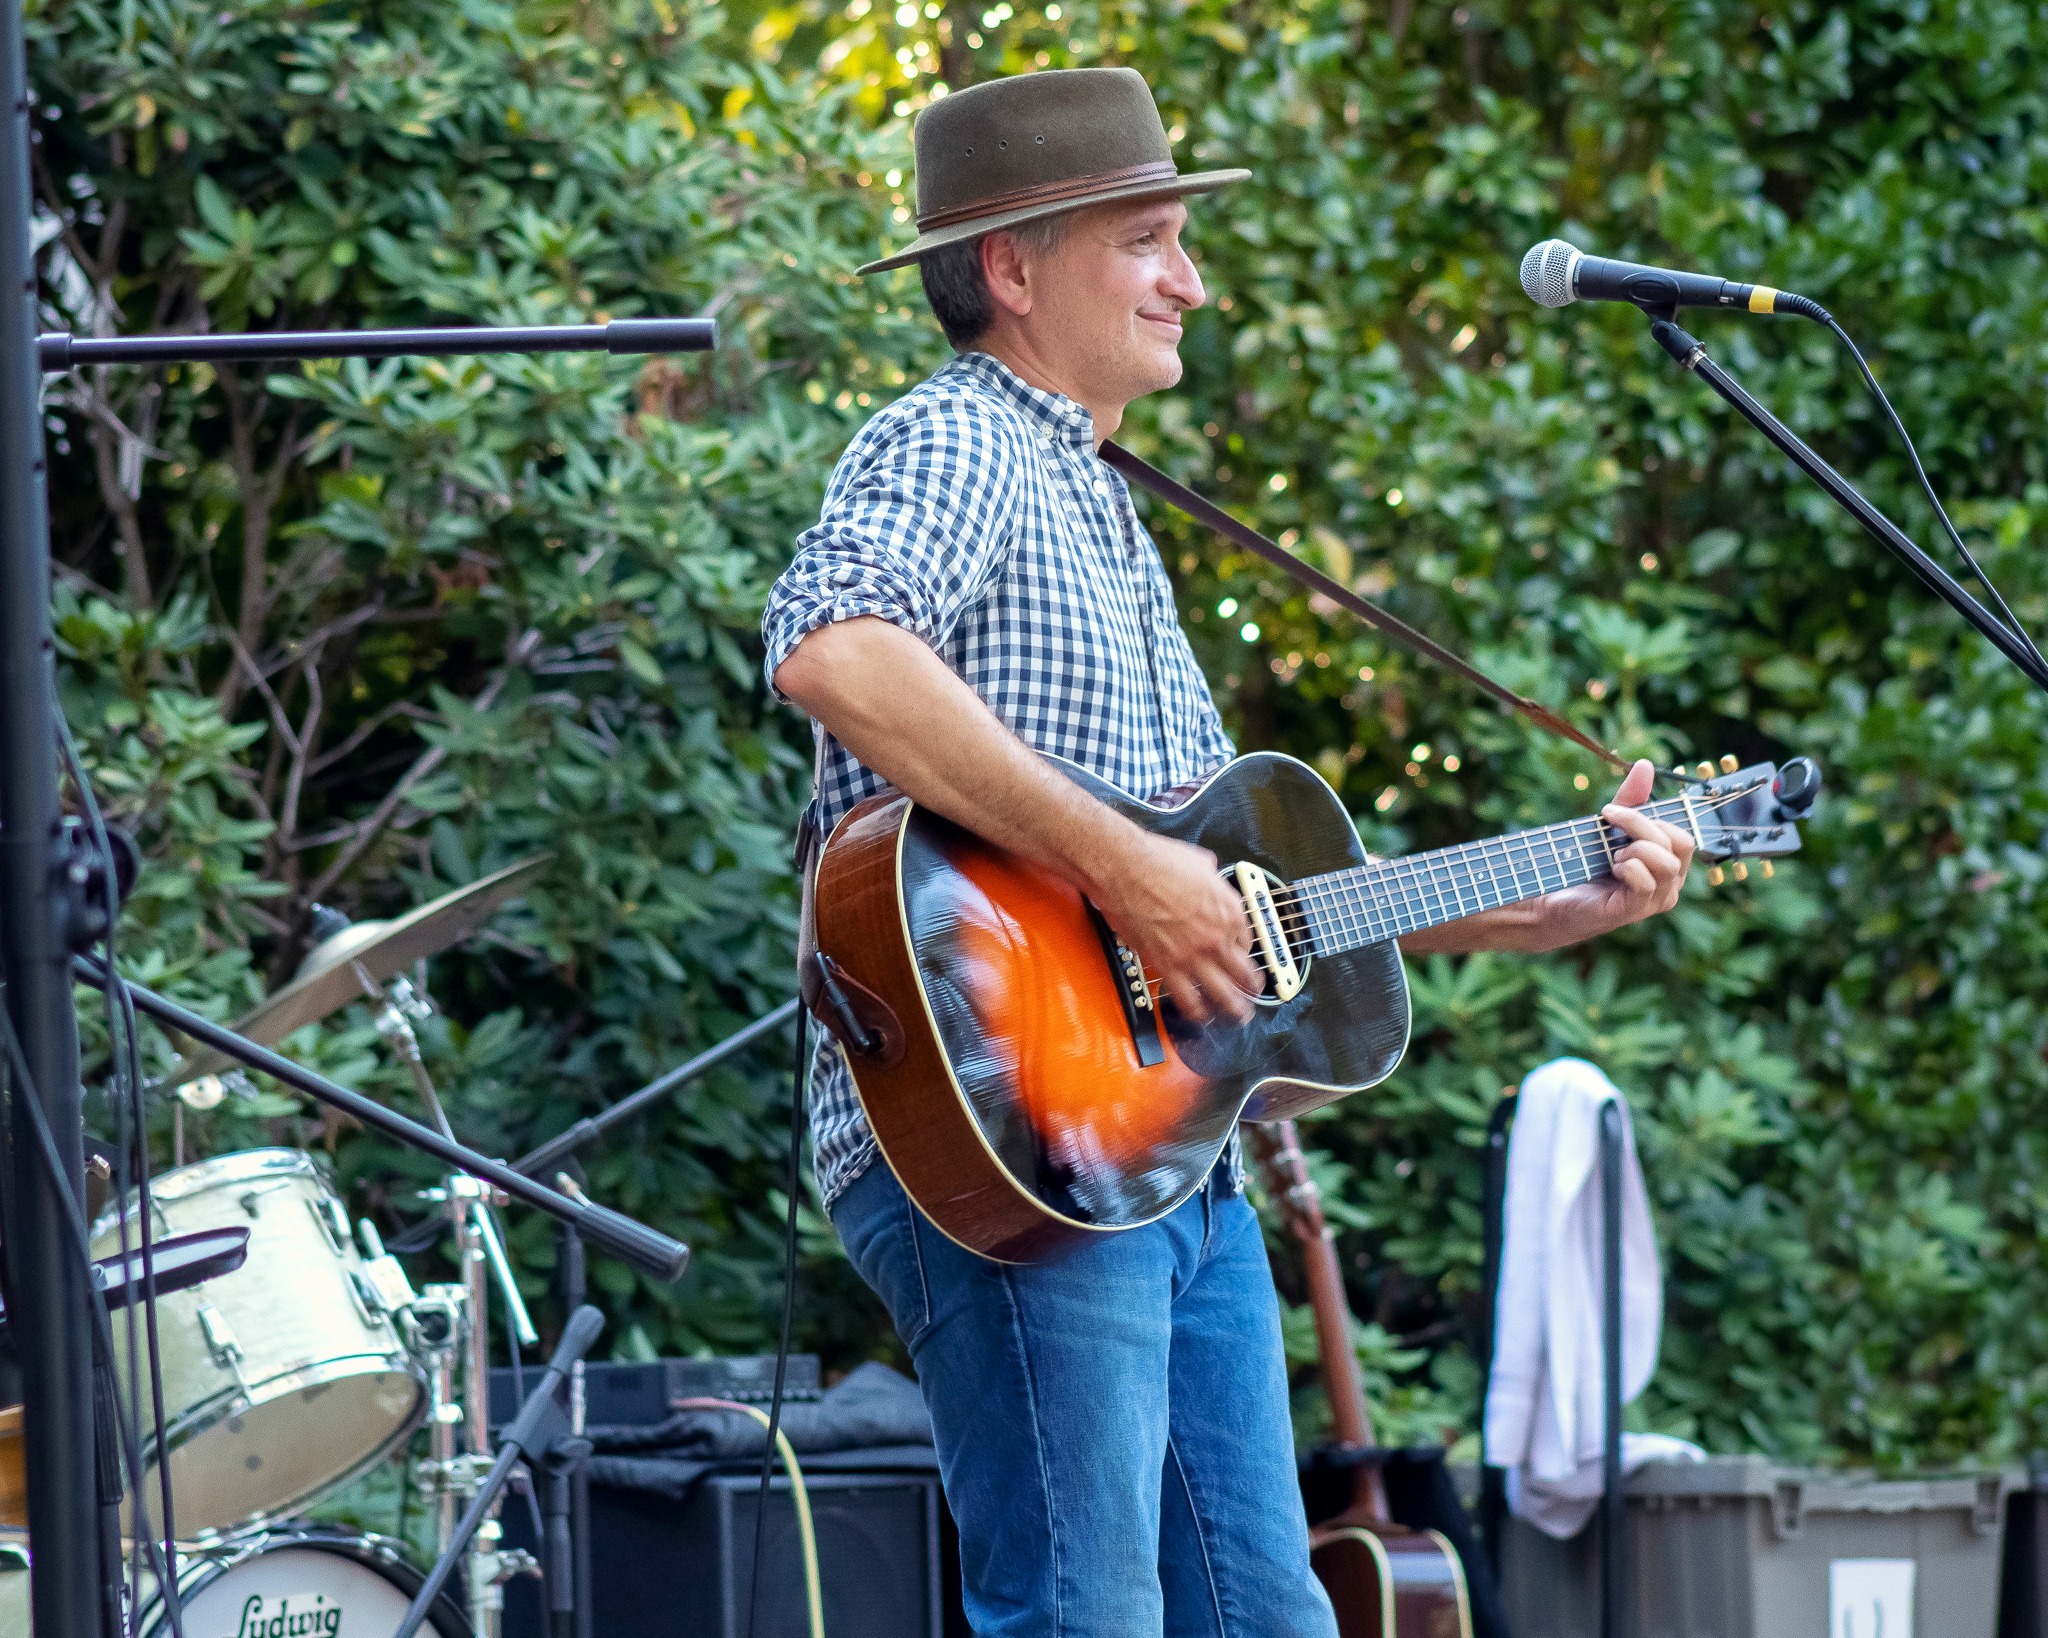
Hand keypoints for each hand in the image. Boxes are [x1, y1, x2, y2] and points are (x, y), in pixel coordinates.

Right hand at [1088, 825, 1257, 1022]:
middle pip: (1244, 974)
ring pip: (1223, 994)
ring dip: (1233, 1010)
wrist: (1125, 870)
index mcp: (1230, 910)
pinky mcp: (1167, 966)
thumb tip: (1211, 876)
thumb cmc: (1158, 861)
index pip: (1248, 941)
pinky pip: (1188, 999)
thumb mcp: (1201, 862)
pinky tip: (1200, 1016)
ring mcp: (1194, 956)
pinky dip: (1197, 1011)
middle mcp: (1218, 937)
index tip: (1242, 956)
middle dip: (1252, 989)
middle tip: (1254, 996)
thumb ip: (1212, 878)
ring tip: (1237, 1017)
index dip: (1246, 951)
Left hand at [1523, 759, 1694, 947]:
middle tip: (1607, 823)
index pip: (1682, 836)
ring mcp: (1656, 900)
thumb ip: (1631, 800)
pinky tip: (1611, 868)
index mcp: (1671, 865)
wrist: (1554, 900)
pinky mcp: (1634, 911)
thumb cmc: (1588, 865)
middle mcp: (1670, 885)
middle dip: (1641, 825)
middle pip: (1679, 844)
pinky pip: (1646, 884)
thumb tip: (1645, 765)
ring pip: (1666, 863)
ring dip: (1635, 849)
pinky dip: (1628, 868)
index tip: (1611, 812)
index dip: (1651, 818)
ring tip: (1611, 855)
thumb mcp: (1610, 829)